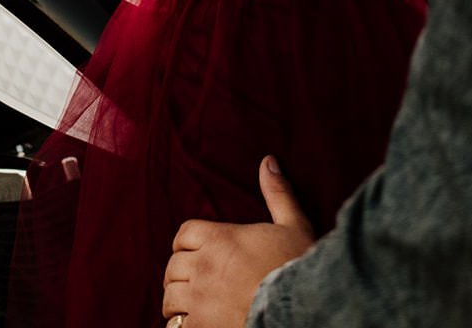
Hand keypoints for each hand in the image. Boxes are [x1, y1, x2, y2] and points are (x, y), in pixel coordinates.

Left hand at [162, 156, 314, 327]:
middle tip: (189, 281)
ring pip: (170, 298)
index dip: (186, 243)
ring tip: (186, 305)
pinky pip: (177, 326)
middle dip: (179, 273)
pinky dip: (180, 325)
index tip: (192, 251)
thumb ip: (277, 192)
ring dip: (176, 301)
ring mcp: (200, 300)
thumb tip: (268, 161)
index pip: (183, 234)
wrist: (301, 307)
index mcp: (219, 238)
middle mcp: (203, 267)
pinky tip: (192, 323)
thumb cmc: (295, 265)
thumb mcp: (292, 224)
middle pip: (172, 267)